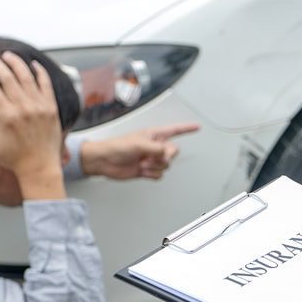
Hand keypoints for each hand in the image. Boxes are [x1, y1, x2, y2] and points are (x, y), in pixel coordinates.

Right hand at [0, 52, 64, 198]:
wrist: (40, 167)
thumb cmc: (12, 158)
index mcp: (6, 116)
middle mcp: (23, 108)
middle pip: (7, 77)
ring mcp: (39, 106)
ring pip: (26, 77)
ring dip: (15, 63)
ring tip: (6, 55)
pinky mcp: (51, 108)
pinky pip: (46, 85)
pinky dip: (40, 72)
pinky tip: (33, 64)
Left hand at [80, 123, 199, 179]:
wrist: (105, 161)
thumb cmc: (117, 147)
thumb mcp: (139, 144)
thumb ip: (157, 149)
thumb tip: (167, 154)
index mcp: (153, 135)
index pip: (174, 130)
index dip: (187, 128)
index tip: (197, 127)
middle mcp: (154, 147)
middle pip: (173, 152)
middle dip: (165, 156)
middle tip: (153, 156)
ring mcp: (151, 159)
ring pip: (166, 165)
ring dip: (154, 166)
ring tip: (141, 163)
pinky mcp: (147, 170)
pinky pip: (159, 175)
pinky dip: (151, 174)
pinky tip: (141, 170)